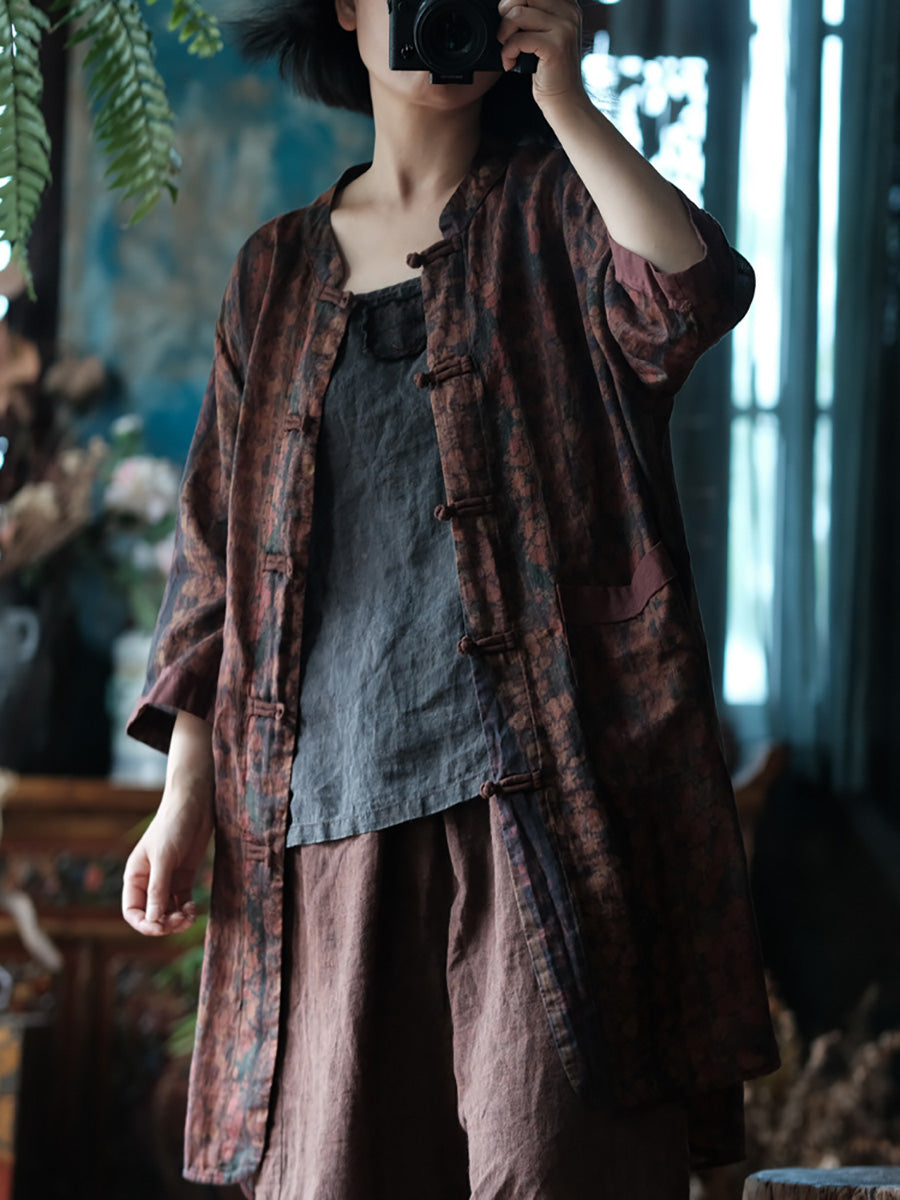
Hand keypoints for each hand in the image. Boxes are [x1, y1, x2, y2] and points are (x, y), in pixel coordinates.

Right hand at [122, 711, 214, 936]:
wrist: (195, 803)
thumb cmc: (174, 825)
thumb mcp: (164, 858)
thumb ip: (158, 889)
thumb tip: (153, 921)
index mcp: (135, 876)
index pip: (133, 911)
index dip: (144, 924)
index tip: (161, 927)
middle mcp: (149, 881)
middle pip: (152, 915)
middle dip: (164, 923)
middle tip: (180, 921)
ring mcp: (167, 879)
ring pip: (168, 911)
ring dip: (177, 919)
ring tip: (189, 916)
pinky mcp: (184, 876)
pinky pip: (181, 901)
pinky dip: (186, 909)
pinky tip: (193, 909)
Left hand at [496, 0, 588, 114]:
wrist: (564, 99)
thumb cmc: (549, 68)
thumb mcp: (544, 32)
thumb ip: (533, 12)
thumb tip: (506, 3)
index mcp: (566, 4)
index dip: (514, 0)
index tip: (509, 17)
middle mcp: (568, 11)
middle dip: (506, 10)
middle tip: (506, 32)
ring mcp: (564, 28)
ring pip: (517, 14)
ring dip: (504, 33)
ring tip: (508, 50)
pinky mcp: (555, 47)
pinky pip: (518, 39)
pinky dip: (507, 52)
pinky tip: (511, 63)